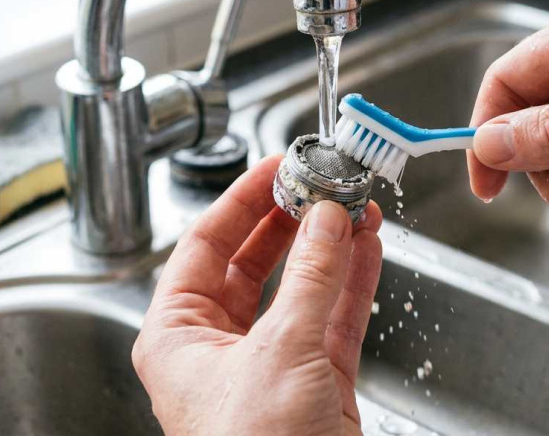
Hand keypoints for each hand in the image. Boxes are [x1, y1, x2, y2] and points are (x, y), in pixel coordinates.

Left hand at [132, 156, 383, 435]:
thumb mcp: (280, 352)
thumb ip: (311, 278)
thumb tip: (328, 218)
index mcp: (178, 336)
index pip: (204, 245)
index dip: (241, 199)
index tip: (276, 163)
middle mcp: (219, 347)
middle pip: (254, 261)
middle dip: (291, 219)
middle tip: (321, 179)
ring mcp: (270, 364)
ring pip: (301, 287)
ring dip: (330, 246)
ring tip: (355, 203)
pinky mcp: (316, 384)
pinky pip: (335, 318)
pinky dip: (354, 282)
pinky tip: (369, 247)